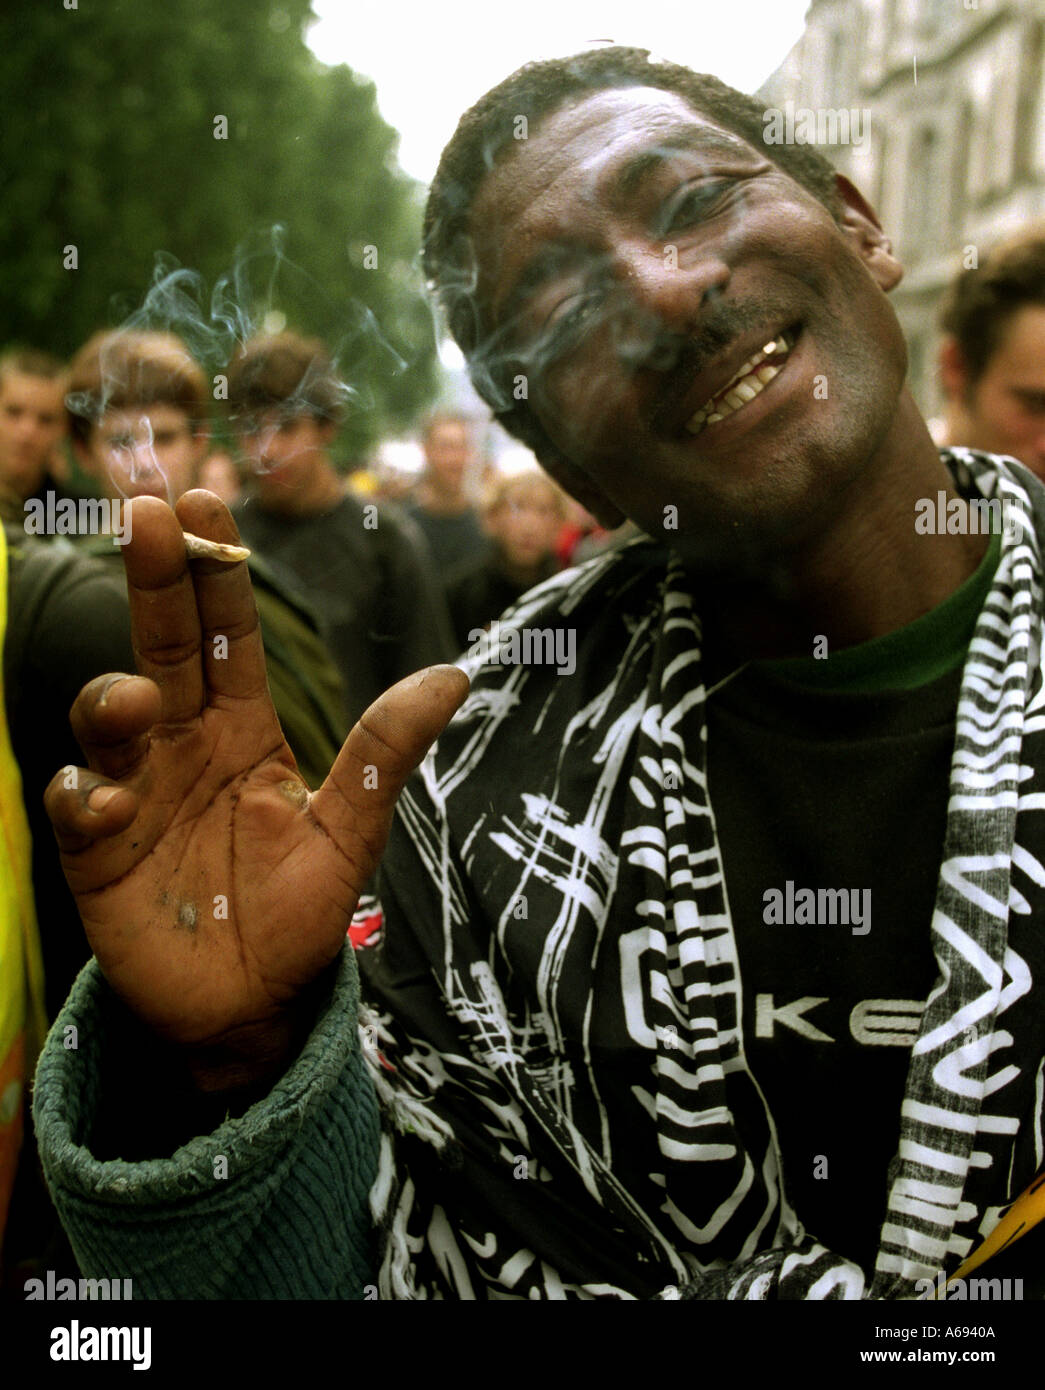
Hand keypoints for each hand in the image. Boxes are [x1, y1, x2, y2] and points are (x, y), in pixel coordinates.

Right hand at [44, 490, 467, 1085]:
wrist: (250, 1007)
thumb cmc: (297, 914)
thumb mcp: (350, 832)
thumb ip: (384, 753)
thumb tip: (455, 673)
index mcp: (244, 730)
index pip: (227, 635)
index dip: (217, 571)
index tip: (206, 502)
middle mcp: (183, 745)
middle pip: (163, 646)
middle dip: (154, 578)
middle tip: (148, 510)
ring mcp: (134, 790)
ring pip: (106, 714)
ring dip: (112, 698)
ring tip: (135, 706)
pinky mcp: (95, 848)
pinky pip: (75, 802)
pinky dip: (83, 796)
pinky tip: (107, 809)